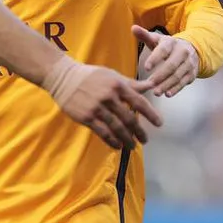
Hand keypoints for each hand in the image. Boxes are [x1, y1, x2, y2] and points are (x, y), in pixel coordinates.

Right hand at [44, 61, 162, 150]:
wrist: (62, 77)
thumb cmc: (90, 76)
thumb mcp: (111, 75)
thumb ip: (131, 83)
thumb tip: (151, 84)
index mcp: (117, 85)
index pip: (139, 102)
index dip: (151, 114)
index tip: (159, 124)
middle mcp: (109, 97)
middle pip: (129, 118)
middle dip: (139, 131)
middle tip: (145, 140)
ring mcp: (97, 108)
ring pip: (117, 128)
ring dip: (127, 139)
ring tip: (132, 146)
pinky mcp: (86, 117)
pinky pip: (103, 133)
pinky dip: (112, 141)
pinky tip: (117, 146)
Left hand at [132, 25, 198, 97]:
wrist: (191, 49)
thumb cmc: (167, 45)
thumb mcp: (156, 39)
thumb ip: (144, 35)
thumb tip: (133, 28)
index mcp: (171, 42)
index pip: (163, 50)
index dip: (155, 59)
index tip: (146, 67)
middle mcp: (182, 52)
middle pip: (171, 65)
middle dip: (160, 76)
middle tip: (149, 84)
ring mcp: (189, 63)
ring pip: (178, 75)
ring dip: (167, 85)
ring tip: (156, 92)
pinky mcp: (192, 73)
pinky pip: (184, 82)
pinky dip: (176, 89)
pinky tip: (167, 94)